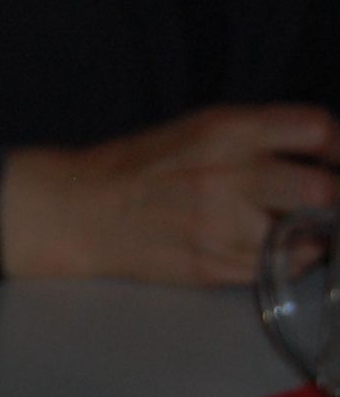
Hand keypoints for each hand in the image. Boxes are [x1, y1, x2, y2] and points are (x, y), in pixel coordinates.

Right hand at [0, 104, 339, 283]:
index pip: (317, 131)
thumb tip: (324, 156)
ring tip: (303, 226)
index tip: (335, 158)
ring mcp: (220, 227)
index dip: (339, 148)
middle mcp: (229, 177)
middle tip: (329, 201)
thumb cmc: (144, 165)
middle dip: (334, 197)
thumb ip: (262, 136)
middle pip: (323, 191)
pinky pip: (279, 268)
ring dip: (316, 233)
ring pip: (307, 236)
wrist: (81, 211)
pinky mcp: (212, 266)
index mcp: (227, 132)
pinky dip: (292, 259)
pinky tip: (276, 246)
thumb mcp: (202, 128)